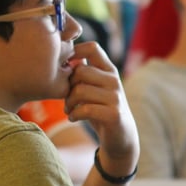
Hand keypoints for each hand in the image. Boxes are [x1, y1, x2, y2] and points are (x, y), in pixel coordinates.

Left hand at [64, 42, 138, 169]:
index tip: (65, 69)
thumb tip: (65, 57)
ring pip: (80, 90)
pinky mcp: (113, 114)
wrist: (121, 137)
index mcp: (109, 70)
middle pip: (80, 70)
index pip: (92, 48)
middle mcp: (114, 80)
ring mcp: (115, 97)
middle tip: (65, 98)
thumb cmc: (101, 109)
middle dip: (67, 85)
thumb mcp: (94, 88)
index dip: (75, 52)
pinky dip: (74, 114)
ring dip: (68, 102)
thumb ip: (84, 73)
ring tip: (68, 109)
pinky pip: (85, 109)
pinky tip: (73, 118)